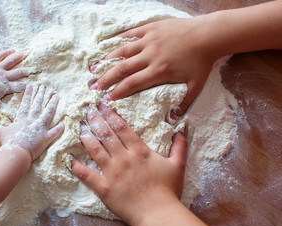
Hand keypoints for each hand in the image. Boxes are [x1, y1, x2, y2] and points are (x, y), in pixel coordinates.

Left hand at [0, 49, 34, 109]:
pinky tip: (12, 50)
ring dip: (19, 57)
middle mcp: (4, 77)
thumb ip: (5, 109)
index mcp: (5, 87)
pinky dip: (6, 52)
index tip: (33, 84)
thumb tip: (14, 116)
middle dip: (26, 71)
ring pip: (11, 62)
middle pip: (18, 73)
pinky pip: (0, 56)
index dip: (26, 86)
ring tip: (26, 53)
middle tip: (34, 68)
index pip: (18, 87)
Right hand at [0, 84, 63, 160]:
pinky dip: (59, 128)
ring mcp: (40, 129)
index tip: (31, 85)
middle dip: (41, 95)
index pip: (25, 104)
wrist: (16, 153)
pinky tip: (64, 122)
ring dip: (52, 105)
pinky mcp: (46, 138)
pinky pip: (54, 132)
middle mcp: (32, 121)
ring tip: (56, 96)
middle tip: (45, 86)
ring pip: (48, 114)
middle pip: (37, 106)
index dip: (28, 94)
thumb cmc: (8, 142)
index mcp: (22, 119)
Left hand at [71, 103, 186, 225]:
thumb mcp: (178, 165)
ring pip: (95, 150)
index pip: (121, 127)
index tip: (102, 104)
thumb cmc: (168, 190)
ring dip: (86, 137)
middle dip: (95, 120)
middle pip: (106, 134)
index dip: (111, 114)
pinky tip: (69, 158)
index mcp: (139, 151)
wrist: (159, 214)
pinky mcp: (104, 188)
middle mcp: (123, 158)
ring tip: (79, 127)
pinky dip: (77, 166)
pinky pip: (87, 175)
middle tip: (87, 110)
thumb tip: (182, 129)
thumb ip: (179, 145)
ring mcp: (112, 172)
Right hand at [90, 18, 215, 118]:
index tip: (106, 99)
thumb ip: (182, 103)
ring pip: (123, 51)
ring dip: (106, 60)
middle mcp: (150, 56)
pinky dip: (117, 39)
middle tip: (93, 87)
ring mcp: (149, 40)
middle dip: (105, 78)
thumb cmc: (202, 62)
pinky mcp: (151, 28)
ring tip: (93, 68)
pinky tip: (106, 44)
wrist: (209, 35)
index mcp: (159, 71)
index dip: (118, 91)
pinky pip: (130, 33)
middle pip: (122, 68)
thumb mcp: (195, 86)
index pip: (133, 83)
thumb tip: (172, 120)